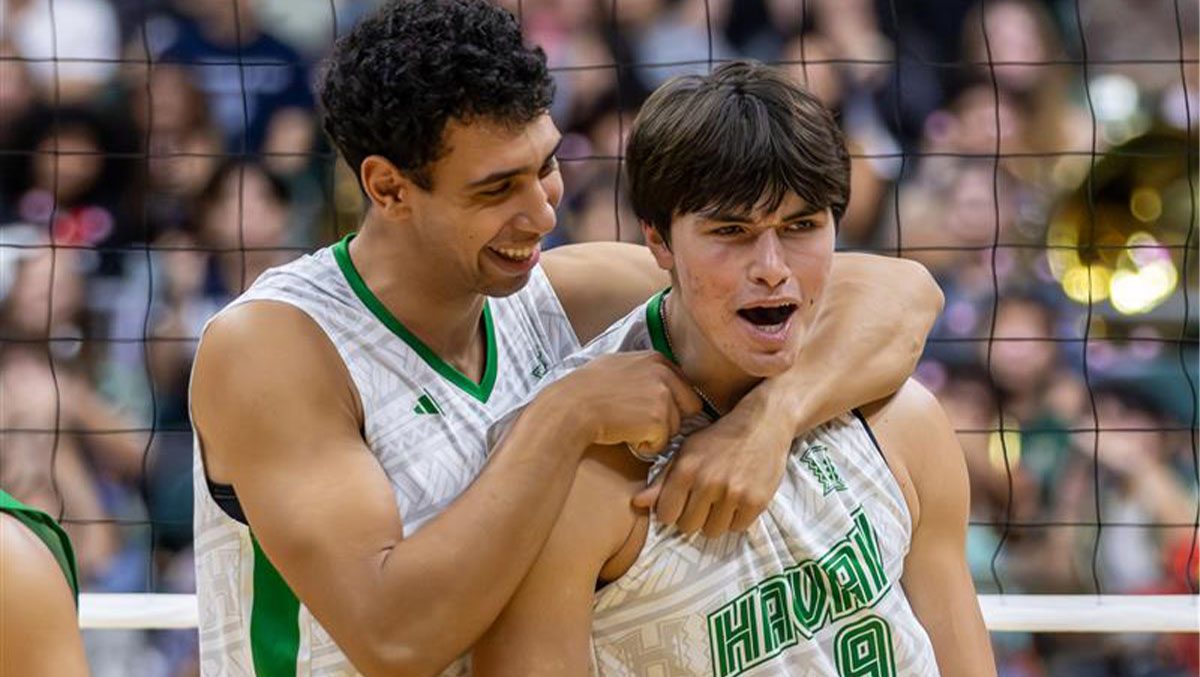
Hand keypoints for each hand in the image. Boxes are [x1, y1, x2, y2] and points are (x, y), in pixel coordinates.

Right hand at [546, 351, 702, 455]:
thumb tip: (658, 375)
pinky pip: (662, 443)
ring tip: (626, 427)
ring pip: (675, 427)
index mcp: (656, 359)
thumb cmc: (584, 390)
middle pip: (689, 406)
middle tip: (640, 423)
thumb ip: (642, 369)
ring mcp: (663, 396)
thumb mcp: (615, 365)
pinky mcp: (658, 419)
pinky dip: (645, 447)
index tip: (649, 411)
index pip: (683, 386)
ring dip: (655, 434)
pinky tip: (625, 436)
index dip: (669, 403)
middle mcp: (664, 373)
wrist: (569, 408)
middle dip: (670, 419)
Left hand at [635, 399, 791, 536]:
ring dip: (715, 519)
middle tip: (703, 499)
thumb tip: (637, 503)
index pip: (666, 515)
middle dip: (693, 516)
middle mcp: (708, 483)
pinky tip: (737, 499)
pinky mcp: (756, 502)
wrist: (763, 423)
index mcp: (686, 470)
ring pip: (713, 531)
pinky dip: (736, 518)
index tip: (680, 503)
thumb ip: (662, 480)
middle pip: (688, 527)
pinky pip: (737, 528)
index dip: (672, 511)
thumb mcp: (686, 451)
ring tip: (721, 499)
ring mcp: (733, 494)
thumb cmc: (719, 438)